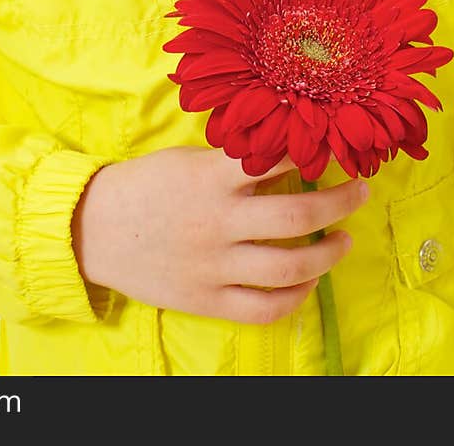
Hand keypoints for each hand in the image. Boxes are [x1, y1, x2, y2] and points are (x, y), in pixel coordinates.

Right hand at [71, 145, 368, 323]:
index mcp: (210, 177)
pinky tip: (309, 280)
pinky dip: (296, 296)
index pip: (277, 159)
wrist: (93, 228)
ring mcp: (214, 265)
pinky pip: (264, 307)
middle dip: (341, 202)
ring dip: (328, 253)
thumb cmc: (145, 185)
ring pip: (290, 266)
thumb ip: (233, 161)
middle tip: (360, 191)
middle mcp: (217, 221)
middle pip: (298, 214)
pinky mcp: (207, 300)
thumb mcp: (188, 159)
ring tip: (343, 240)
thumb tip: (287, 149)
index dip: (316, 151)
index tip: (340, 147)